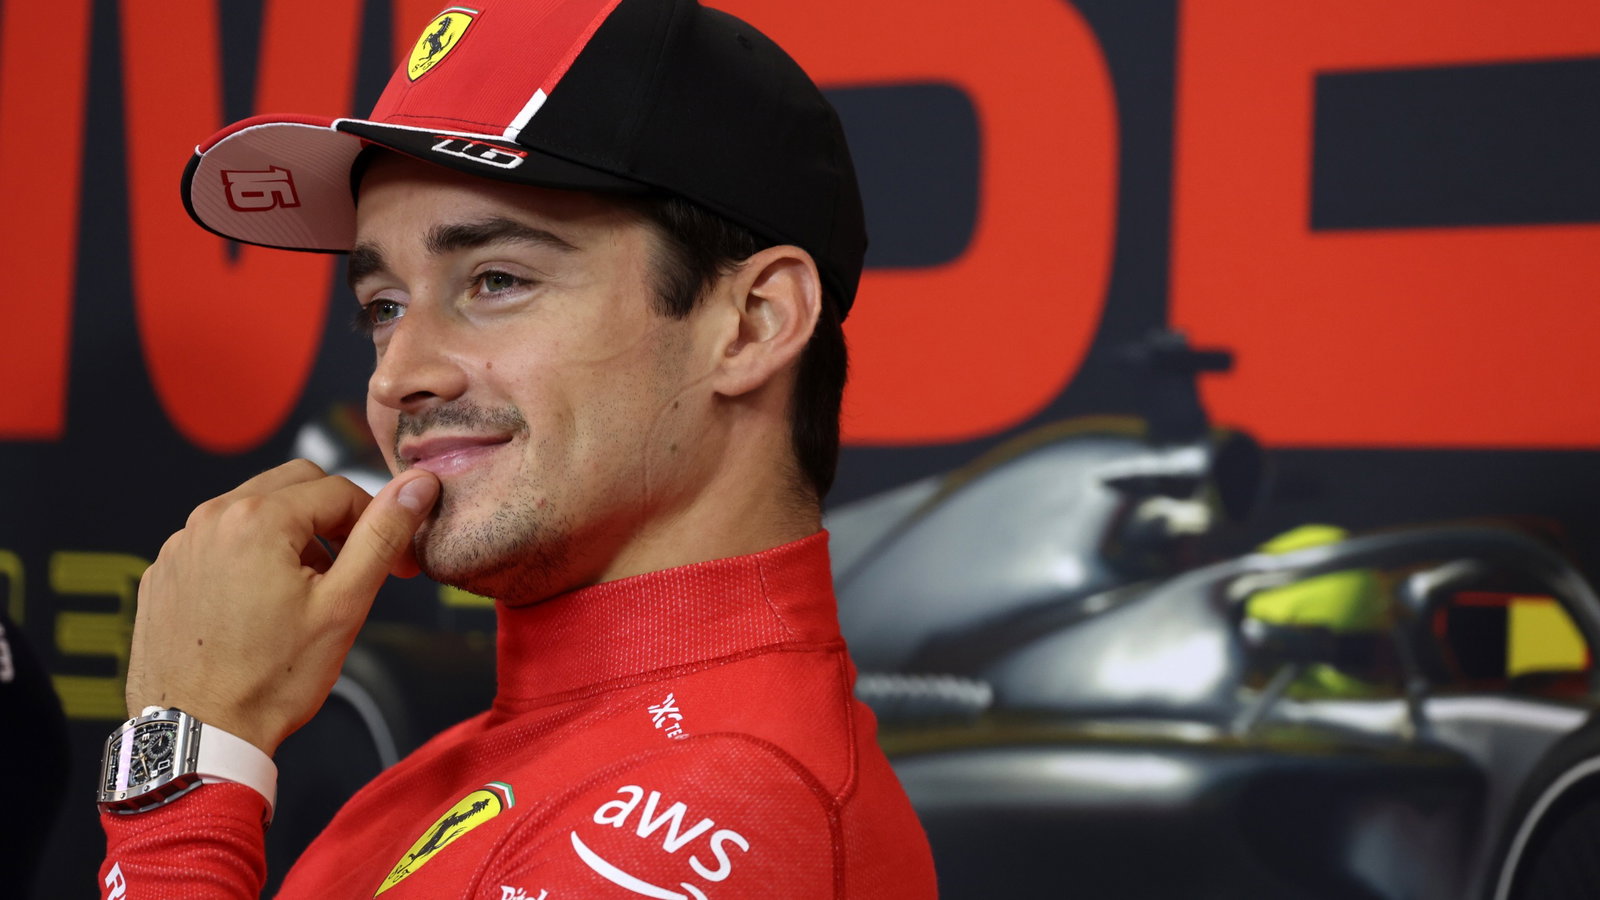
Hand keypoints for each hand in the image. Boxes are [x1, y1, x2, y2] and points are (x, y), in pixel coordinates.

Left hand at [126, 459, 439, 755]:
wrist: (198, 736)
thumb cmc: (270, 680)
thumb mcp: (343, 605)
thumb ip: (382, 535)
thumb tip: (416, 486)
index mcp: (258, 518)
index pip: (339, 489)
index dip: (377, 522)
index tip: (392, 562)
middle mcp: (210, 519)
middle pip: (294, 486)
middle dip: (332, 518)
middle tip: (350, 569)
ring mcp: (180, 545)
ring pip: (254, 511)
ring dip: (290, 536)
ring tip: (304, 594)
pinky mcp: (163, 573)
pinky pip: (218, 542)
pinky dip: (247, 557)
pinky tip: (259, 606)